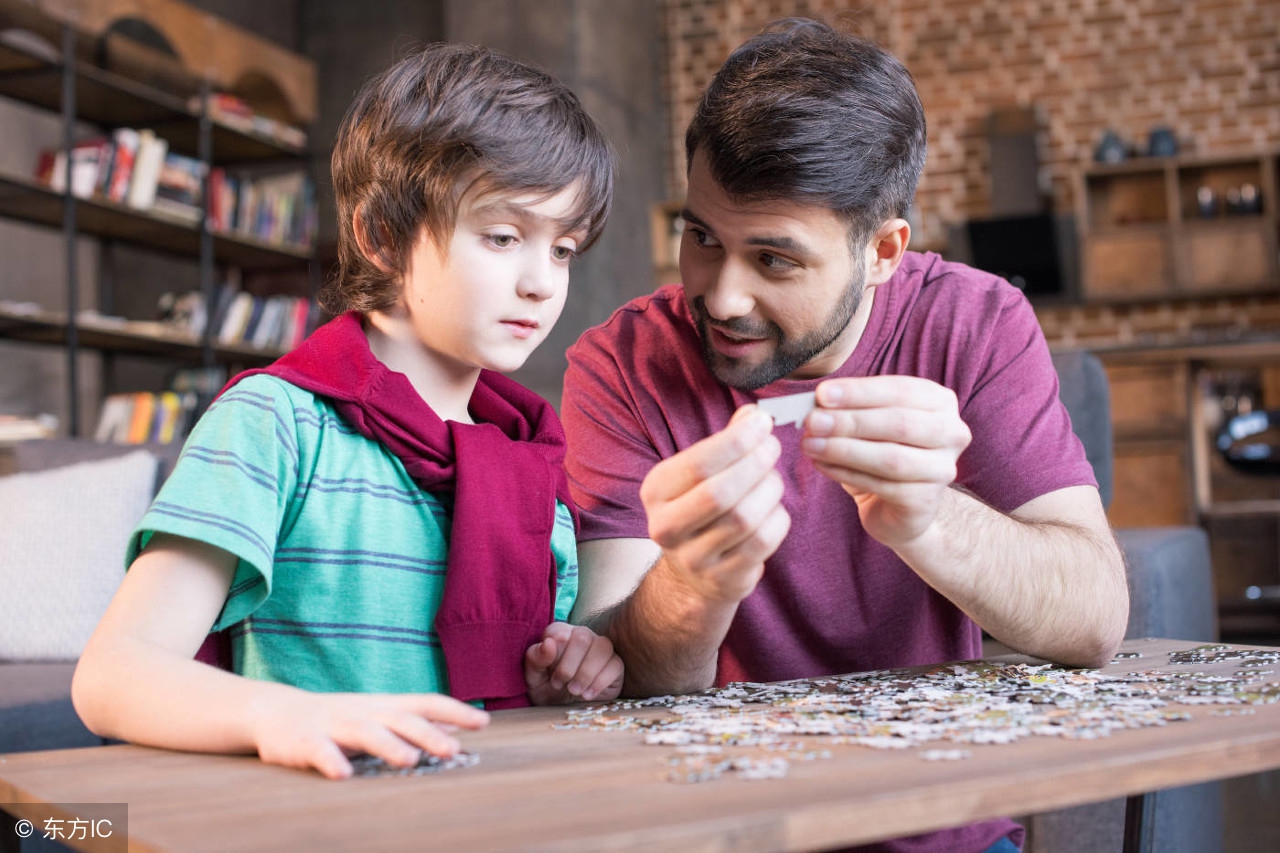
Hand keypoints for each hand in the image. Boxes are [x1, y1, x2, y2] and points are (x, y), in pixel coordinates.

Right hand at [251, 690, 488, 779]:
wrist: (277, 711)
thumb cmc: (340, 718)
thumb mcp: (381, 714)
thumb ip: (418, 720)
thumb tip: (458, 724)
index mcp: (386, 706)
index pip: (426, 703)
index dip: (455, 711)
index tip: (484, 722)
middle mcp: (366, 712)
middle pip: (401, 719)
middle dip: (428, 734)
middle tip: (452, 750)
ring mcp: (335, 725)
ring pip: (365, 732)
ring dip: (388, 746)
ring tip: (408, 761)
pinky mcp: (305, 742)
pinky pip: (320, 751)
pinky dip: (332, 761)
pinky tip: (344, 775)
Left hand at [524, 622, 623, 704]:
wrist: (562, 708)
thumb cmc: (546, 688)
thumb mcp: (533, 678)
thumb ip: (536, 658)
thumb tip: (548, 643)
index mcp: (560, 633)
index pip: (561, 633)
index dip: (556, 656)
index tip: (551, 677)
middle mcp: (582, 636)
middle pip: (583, 637)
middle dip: (570, 666)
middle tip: (560, 685)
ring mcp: (601, 649)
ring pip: (603, 647)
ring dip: (586, 673)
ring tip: (574, 691)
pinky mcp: (615, 665)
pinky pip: (615, 665)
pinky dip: (600, 682)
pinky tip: (587, 694)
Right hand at [638, 406, 790, 604]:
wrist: (693, 572)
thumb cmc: (702, 508)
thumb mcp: (700, 472)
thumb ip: (726, 442)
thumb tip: (754, 414)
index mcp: (656, 492)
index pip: (698, 464)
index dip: (736, 441)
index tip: (762, 422)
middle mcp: (666, 527)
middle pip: (720, 493)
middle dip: (756, 464)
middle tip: (773, 447)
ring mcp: (693, 558)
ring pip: (744, 518)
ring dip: (769, 490)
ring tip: (773, 479)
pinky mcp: (723, 579)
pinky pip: (761, 543)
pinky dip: (777, 518)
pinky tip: (773, 509)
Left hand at [801, 376, 970, 549]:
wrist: (895, 506)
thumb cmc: (879, 452)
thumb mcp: (866, 423)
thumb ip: (848, 408)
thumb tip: (818, 401)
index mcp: (939, 403)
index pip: (900, 391)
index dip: (859, 392)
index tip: (822, 394)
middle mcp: (952, 433)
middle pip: (899, 423)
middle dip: (850, 422)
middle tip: (812, 421)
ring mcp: (943, 470)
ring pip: (891, 458)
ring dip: (844, 450)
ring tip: (810, 445)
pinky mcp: (926, 502)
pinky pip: (882, 486)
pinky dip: (846, 474)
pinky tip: (822, 465)